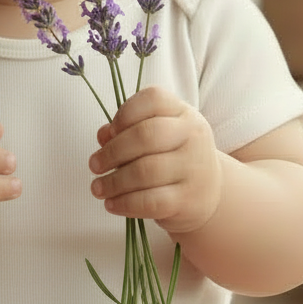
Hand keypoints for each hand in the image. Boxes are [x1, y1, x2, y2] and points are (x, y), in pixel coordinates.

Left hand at [88, 86, 221, 235]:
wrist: (209, 192)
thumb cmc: (172, 157)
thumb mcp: (157, 136)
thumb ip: (128, 130)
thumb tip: (103, 135)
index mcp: (183, 113)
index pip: (153, 99)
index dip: (125, 113)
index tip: (109, 132)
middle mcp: (193, 135)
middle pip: (146, 136)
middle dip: (113, 151)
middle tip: (94, 164)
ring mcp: (194, 168)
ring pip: (146, 172)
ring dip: (113, 181)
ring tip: (97, 187)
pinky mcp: (189, 200)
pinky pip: (151, 202)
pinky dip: (125, 203)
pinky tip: (111, 204)